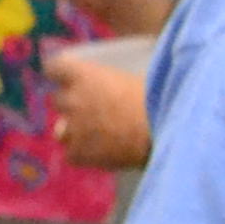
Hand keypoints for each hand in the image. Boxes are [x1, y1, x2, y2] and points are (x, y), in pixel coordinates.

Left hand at [46, 50, 152, 171]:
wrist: (170, 131)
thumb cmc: (162, 98)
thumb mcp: (139, 77)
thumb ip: (116, 81)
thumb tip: (114, 87)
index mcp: (85, 75)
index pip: (54, 68)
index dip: (60, 73)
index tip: (67, 78)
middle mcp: (73, 99)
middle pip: (58, 100)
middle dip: (72, 105)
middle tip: (93, 111)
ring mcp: (74, 127)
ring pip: (61, 130)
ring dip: (75, 131)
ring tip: (98, 136)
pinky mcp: (80, 153)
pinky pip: (73, 154)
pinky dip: (85, 155)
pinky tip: (103, 155)